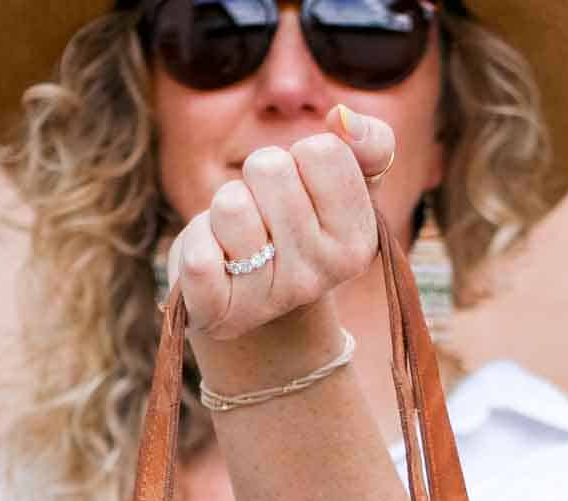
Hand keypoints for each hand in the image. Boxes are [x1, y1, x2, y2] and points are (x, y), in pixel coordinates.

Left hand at [165, 105, 395, 339]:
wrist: (247, 291)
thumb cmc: (296, 222)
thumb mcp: (345, 183)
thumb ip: (369, 144)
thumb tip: (342, 118)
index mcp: (357, 244)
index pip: (322, 151)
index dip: (300, 157)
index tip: (300, 190)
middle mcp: (318, 278)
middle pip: (270, 168)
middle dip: (257, 178)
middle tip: (264, 213)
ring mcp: (268, 301)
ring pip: (231, 205)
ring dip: (225, 207)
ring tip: (239, 237)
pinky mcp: (217, 314)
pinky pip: (198, 257)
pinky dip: (197, 239)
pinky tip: (214, 259)